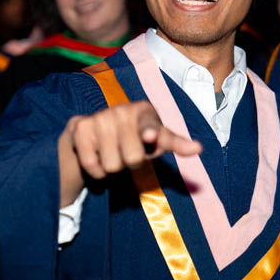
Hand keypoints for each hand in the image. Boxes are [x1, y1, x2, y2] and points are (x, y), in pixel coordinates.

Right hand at [58, 101, 201, 205]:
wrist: (95, 134)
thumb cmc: (135, 138)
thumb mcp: (157, 140)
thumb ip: (177, 144)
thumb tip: (198, 148)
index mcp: (145, 111)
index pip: (149, 125)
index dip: (149, 132)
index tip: (149, 135)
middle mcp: (122, 110)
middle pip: (133, 159)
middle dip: (131, 163)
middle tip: (127, 153)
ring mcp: (100, 116)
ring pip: (112, 165)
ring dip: (113, 167)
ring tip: (112, 153)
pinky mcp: (80, 126)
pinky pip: (91, 164)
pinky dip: (96, 170)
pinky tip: (97, 156)